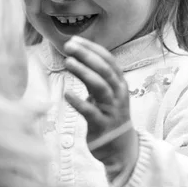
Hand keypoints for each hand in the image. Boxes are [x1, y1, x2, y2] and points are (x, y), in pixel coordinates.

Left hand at [63, 36, 138, 180]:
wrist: (120, 147)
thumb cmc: (109, 114)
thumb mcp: (106, 92)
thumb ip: (96, 75)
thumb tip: (78, 53)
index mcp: (119, 82)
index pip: (108, 59)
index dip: (91, 48)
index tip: (74, 39)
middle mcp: (118, 93)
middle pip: (104, 69)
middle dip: (87, 55)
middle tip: (69, 46)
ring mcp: (112, 109)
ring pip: (100, 87)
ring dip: (84, 72)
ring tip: (67, 62)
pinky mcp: (103, 125)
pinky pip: (91, 112)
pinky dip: (79, 102)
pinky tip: (67, 94)